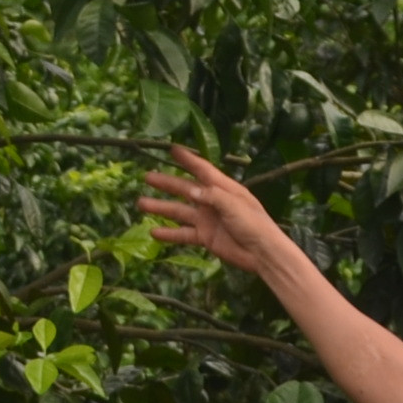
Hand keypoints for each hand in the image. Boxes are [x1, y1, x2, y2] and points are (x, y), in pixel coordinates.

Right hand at [138, 147, 289, 274]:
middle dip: (166, 183)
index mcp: (223, 188)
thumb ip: (211, 196)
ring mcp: (207, 219)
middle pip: (185, 189)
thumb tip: (189, 190)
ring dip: (160, 207)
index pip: (202, 169)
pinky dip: (168, 233)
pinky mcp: (204, 237)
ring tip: (140, 203)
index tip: (172, 149)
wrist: (262, 253)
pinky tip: (153, 232)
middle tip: (147, 177)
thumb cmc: (254, 224)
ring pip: (179, 211)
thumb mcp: (234, 205)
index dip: (187, 159)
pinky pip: (183, 234)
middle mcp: (212, 201)